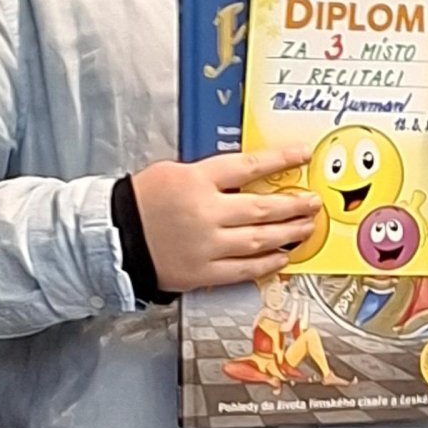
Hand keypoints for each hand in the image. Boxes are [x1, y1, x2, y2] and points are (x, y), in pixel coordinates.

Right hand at [131, 147, 322, 291]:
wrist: (114, 236)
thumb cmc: (142, 200)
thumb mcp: (174, 172)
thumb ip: (211, 175)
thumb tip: (249, 177)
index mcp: (197, 181)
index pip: (249, 166)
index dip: (281, 160)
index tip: (303, 155)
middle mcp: (205, 213)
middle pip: (262, 207)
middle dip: (294, 204)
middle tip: (314, 201)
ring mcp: (206, 245)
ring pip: (260, 239)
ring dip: (289, 233)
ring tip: (307, 228)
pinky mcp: (203, 272)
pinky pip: (244, 269)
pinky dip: (268, 264)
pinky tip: (283, 257)